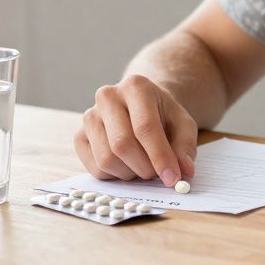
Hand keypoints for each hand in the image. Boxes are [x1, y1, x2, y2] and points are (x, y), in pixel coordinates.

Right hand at [74, 73, 197, 185]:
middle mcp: (108, 96)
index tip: (173, 178)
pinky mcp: (79, 136)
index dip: (160, 156)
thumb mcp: (183, 125)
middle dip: (144, 168)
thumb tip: (184, 172)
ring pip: (107, 159)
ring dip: (130, 174)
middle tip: (157, 175)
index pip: (145, 127)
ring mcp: (89, 115)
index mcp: (136, 86)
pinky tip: (127, 166)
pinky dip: (115, 176)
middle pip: (122, 144)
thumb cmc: (163, 116)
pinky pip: (95, 168)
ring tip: (143, 167)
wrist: (141, 107)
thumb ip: (185, 147)